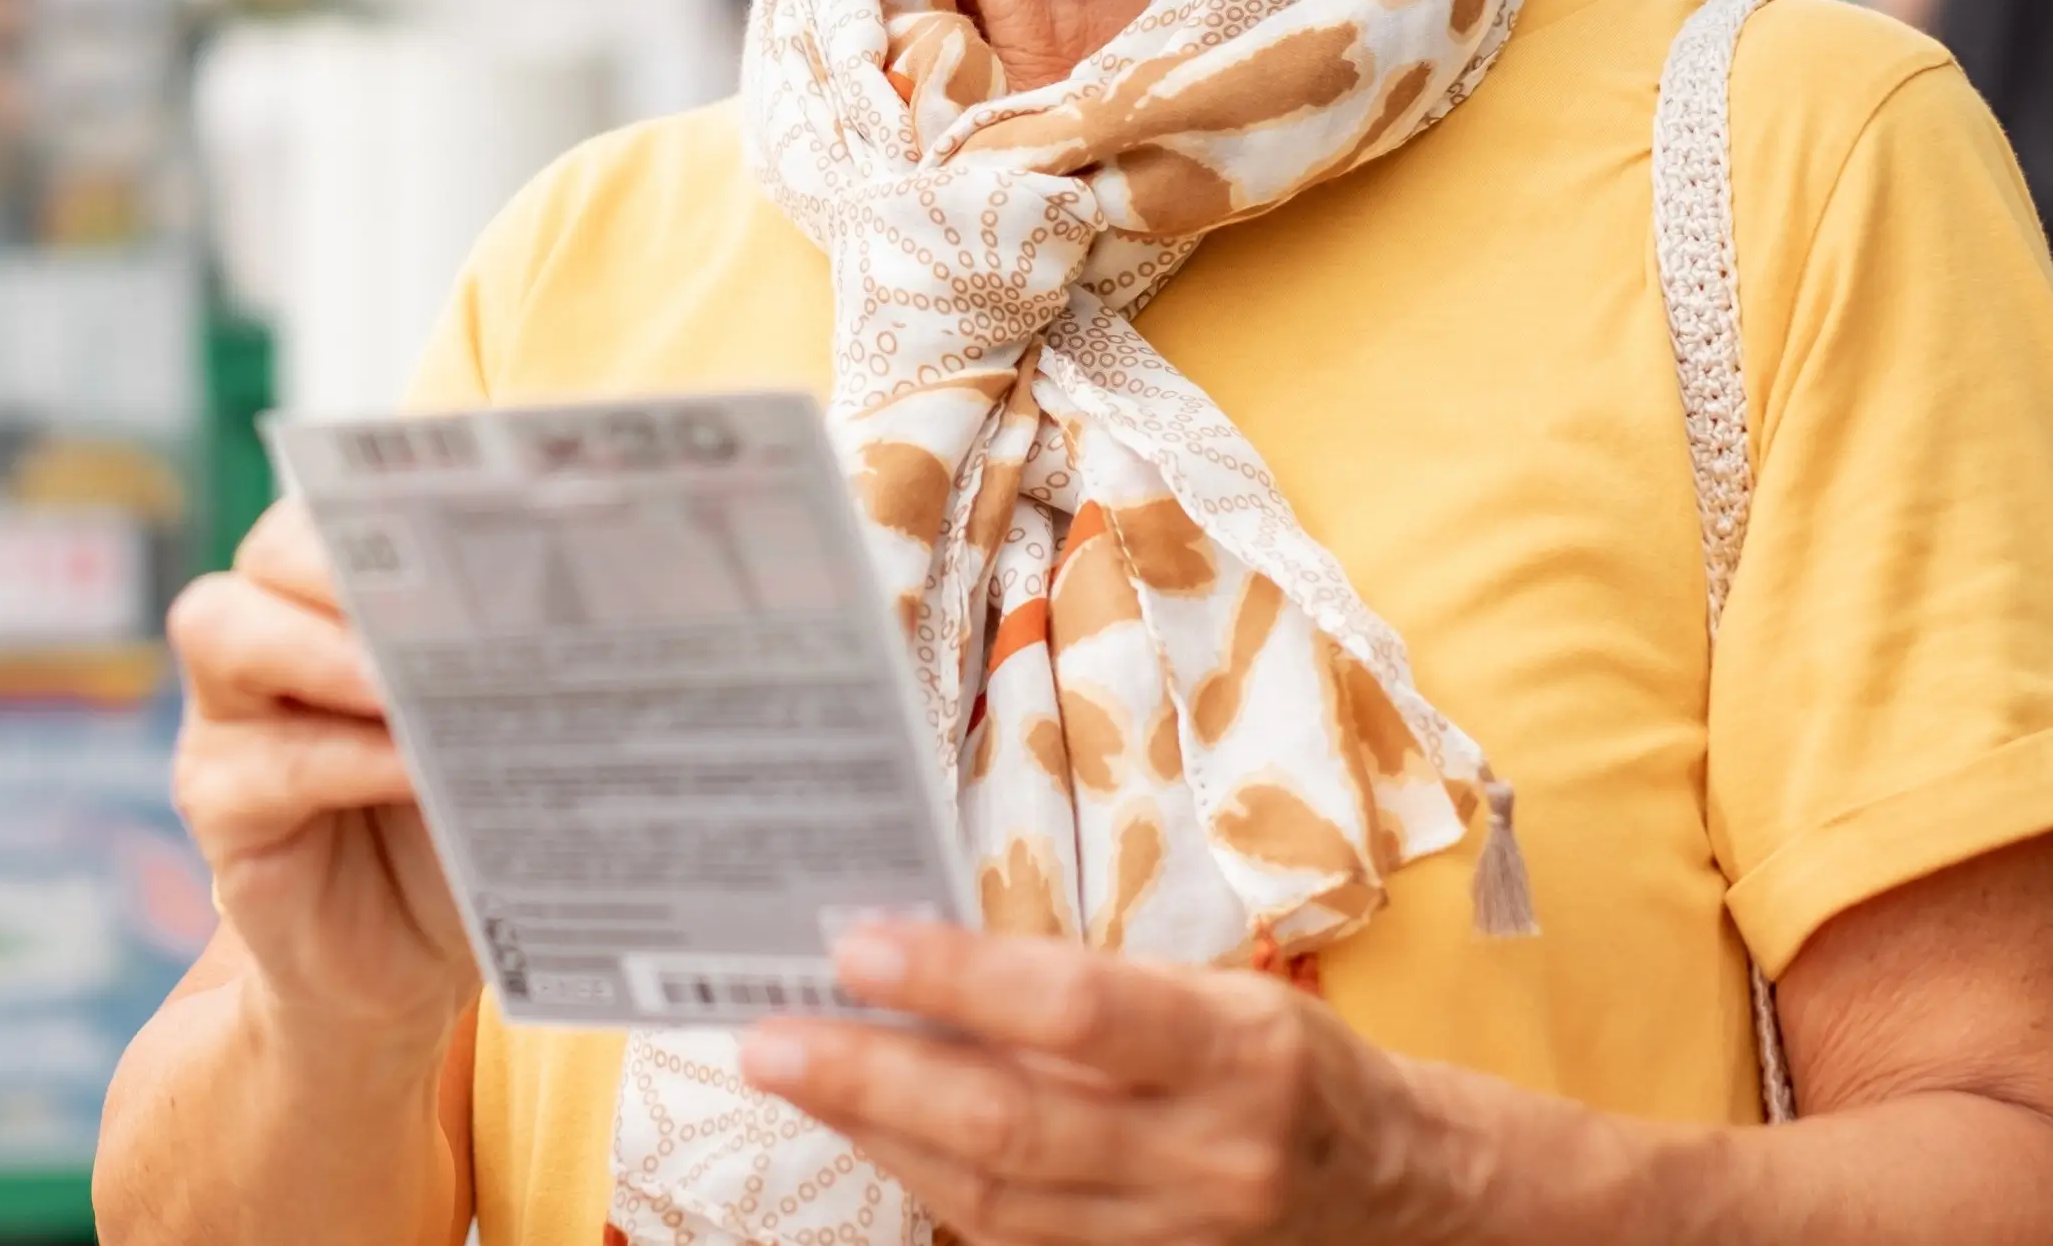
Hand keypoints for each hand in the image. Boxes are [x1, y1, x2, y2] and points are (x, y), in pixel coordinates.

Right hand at [165, 501, 477, 1052]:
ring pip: (223, 628)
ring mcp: (228, 717)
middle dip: (346, 557)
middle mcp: (266, 633)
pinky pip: (267, 763)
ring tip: (405, 681)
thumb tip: (602, 593)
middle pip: (271, 551)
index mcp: (335, 596)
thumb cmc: (459, 824)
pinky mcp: (219, 804)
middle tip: (435, 589)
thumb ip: (513, 661)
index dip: (393, 498)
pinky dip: (344, 757)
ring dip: (322, 646)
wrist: (405, 966)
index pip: (338, 506)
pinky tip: (414, 770)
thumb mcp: (498, 730)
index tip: (478, 509)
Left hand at [739, 925, 1466, 1243]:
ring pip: (992, 1197)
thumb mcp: (1213, 990)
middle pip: (1012, 1125)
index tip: (856, 944)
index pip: (1078, 1010)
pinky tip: (865, 1128)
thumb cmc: (1281, 1060)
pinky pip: (1007, 1237)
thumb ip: (1085, 984)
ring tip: (792, 1068)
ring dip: (874, 1129)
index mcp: (1235, 1053)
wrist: (1389, 1191)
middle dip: (874, 1077)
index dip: (959, 977)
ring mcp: (1168, 1236)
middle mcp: (1204, 1156)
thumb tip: (924, 952)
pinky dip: (923, 1179)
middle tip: (772, 1035)